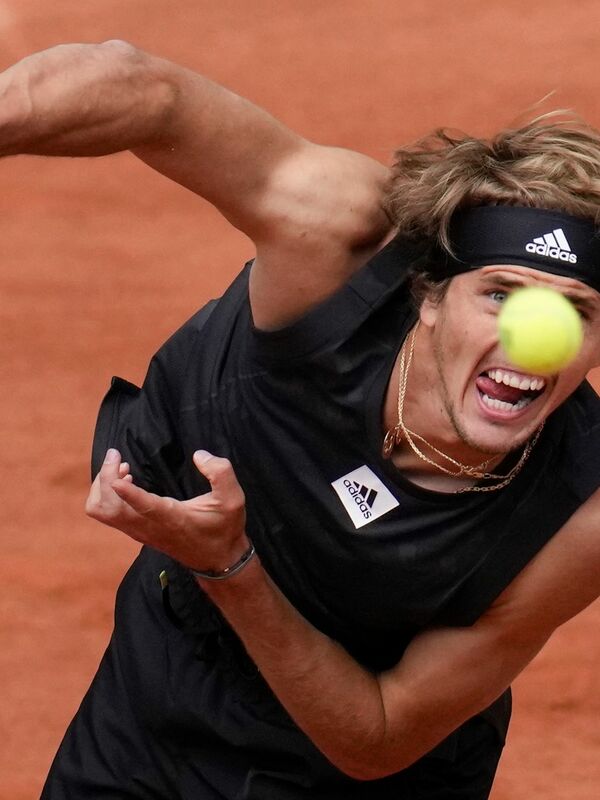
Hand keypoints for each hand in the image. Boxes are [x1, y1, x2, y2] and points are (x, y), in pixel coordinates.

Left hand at [85, 448, 247, 571]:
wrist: (217, 560)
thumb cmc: (224, 528)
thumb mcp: (233, 499)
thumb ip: (221, 472)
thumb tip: (199, 455)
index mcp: (172, 518)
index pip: (144, 507)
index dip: (129, 493)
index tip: (118, 476)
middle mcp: (149, 527)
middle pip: (108, 508)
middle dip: (105, 478)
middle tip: (116, 455)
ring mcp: (139, 531)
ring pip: (102, 511)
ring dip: (103, 486)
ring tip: (120, 467)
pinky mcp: (135, 531)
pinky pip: (107, 513)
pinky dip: (107, 494)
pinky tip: (124, 479)